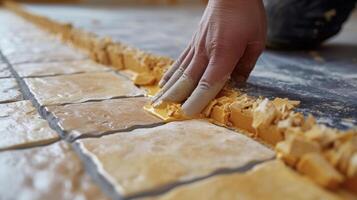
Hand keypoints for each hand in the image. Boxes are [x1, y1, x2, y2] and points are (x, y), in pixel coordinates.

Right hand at [153, 0, 265, 115]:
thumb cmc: (247, 13)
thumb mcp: (256, 40)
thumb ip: (245, 65)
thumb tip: (237, 83)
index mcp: (224, 53)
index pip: (208, 82)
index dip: (197, 100)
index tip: (188, 113)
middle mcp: (205, 51)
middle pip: (188, 80)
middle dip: (176, 98)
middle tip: (164, 112)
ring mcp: (196, 46)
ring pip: (180, 72)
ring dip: (168, 89)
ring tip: (157, 101)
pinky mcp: (193, 42)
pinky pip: (180, 61)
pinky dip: (170, 74)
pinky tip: (164, 83)